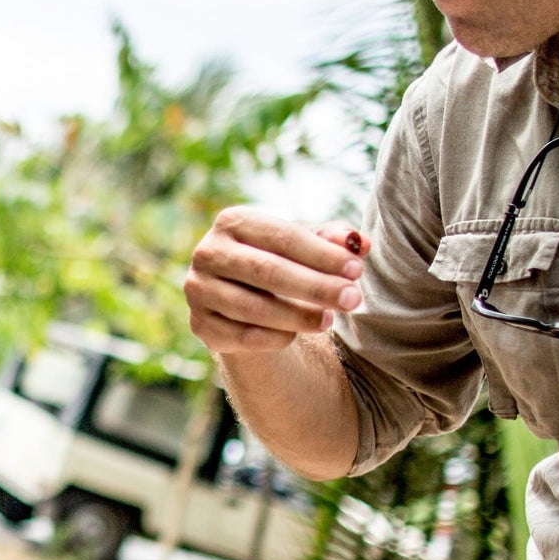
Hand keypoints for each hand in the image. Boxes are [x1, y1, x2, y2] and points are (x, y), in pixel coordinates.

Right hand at [184, 207, 365, 354]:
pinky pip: (242, 336)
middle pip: (267, 271)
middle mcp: (208, 252)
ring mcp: (198, 290)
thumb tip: (360, 243)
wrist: (241, 299)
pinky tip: (296, 334)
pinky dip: (274, 337)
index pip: (282, 237)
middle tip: (353, 299)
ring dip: (298, 316)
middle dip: (315, 287)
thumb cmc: (280, 262)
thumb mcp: (306, 246)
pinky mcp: (200, 324)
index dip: (322, 254)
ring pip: (254, 308)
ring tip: (330, 320)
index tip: (357, 270)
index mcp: (232, 221)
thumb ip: (333, 240)